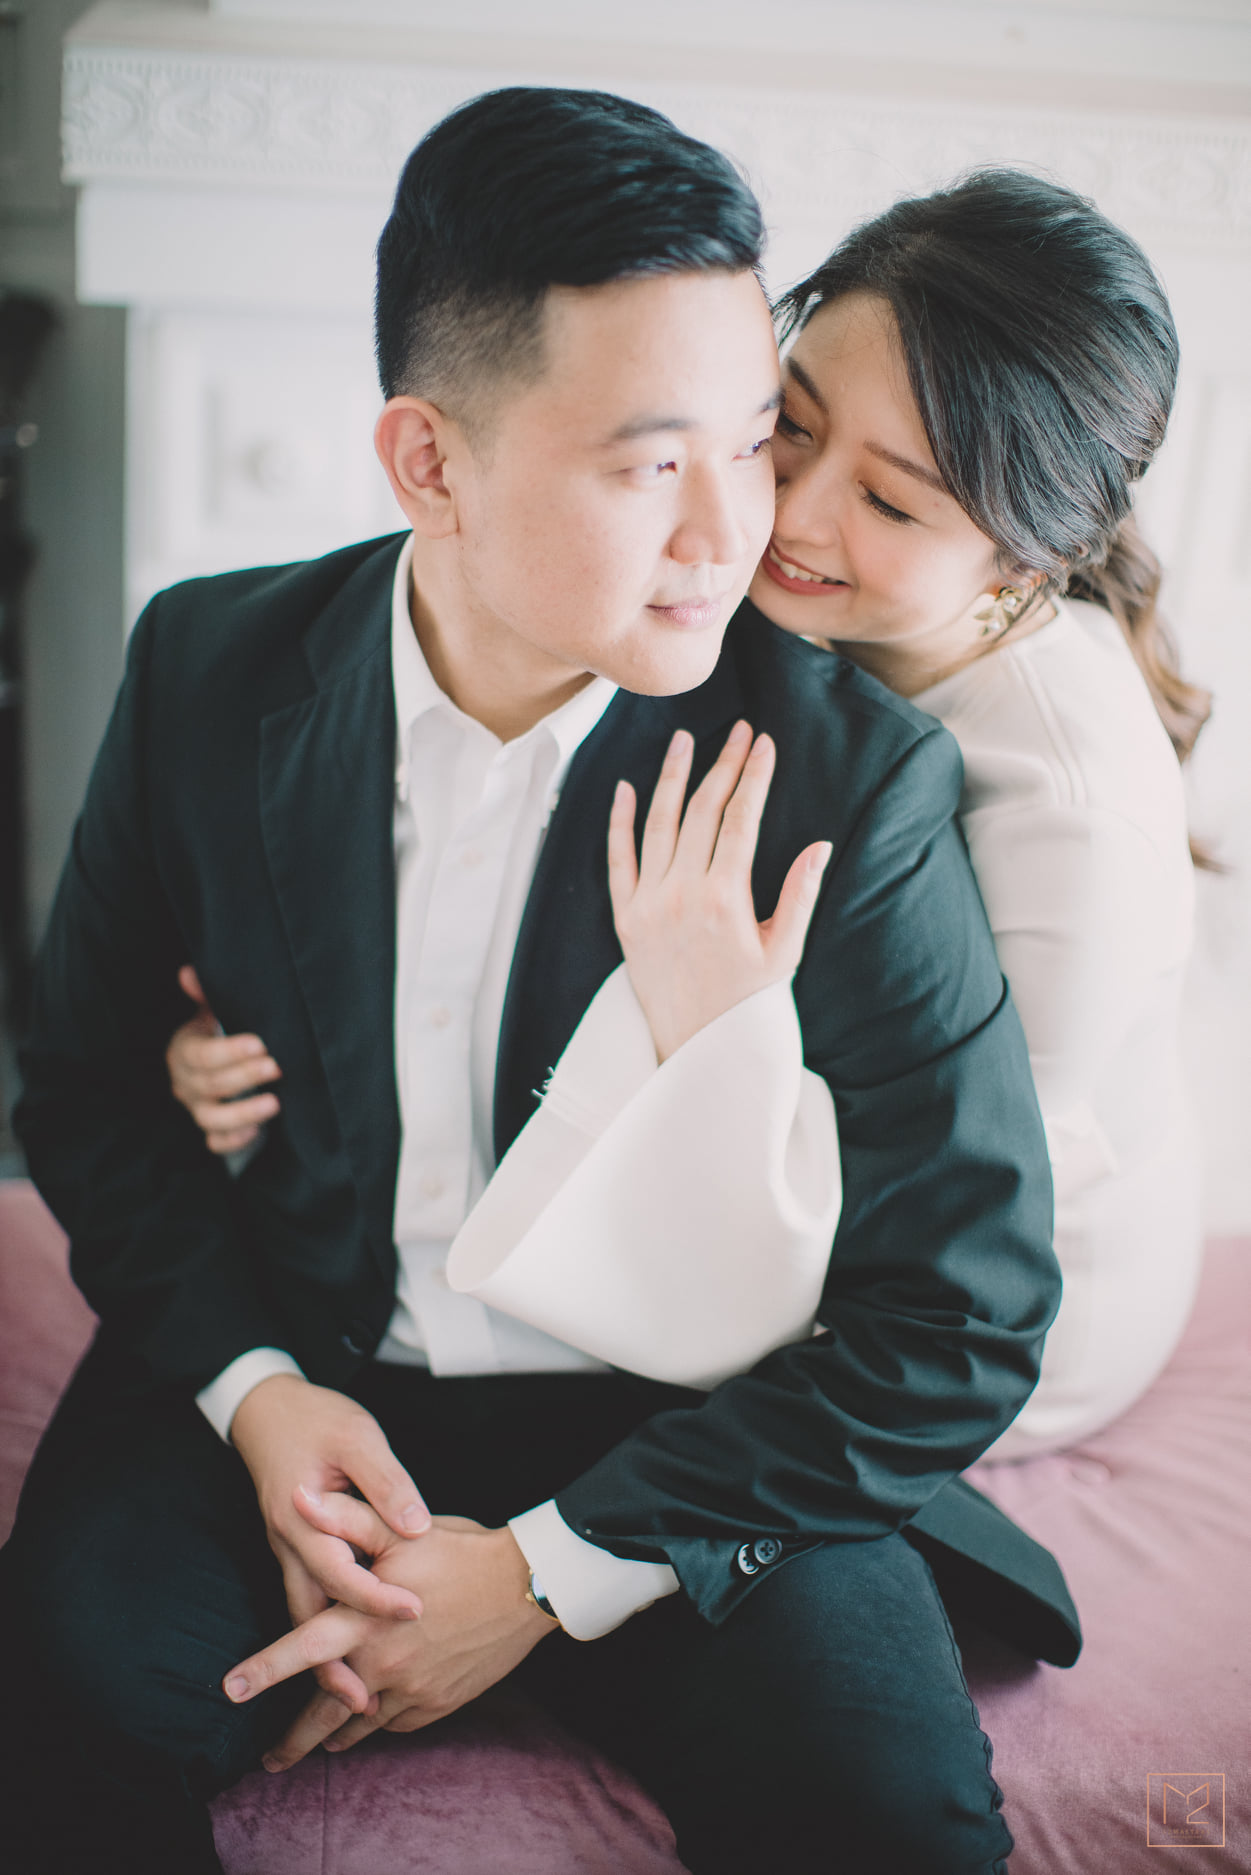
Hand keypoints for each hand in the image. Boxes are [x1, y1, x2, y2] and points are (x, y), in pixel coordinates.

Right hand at [167, 964, 281, 1154]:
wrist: (217, 1066)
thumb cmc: (220, 1033)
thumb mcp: (213, 1011)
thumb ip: (204, 994)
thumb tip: (189, 972)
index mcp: (184, 1051)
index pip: (201, 1055)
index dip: (229, 1051)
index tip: (260, 1043)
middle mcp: (185, 1083)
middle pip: (210, 1085)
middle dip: (245, 1076)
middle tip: (277, 1066)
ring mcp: (197, 1109)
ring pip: (212, 1118)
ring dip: (243, 1113)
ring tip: (274, 1103)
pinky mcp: (212, 1131)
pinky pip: (216, 1143)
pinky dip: (234, 1140)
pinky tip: (257, 1131)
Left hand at [222, 1506, 555, 1770]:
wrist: (526, 1587)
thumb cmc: (462, 1551)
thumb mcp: (403, 1532)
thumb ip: (347, 1519)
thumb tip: (300, 1499)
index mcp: (369, 1621)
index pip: (304, 1649)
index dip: (264, 1669)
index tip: (229, 1689)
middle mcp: (384, 1663)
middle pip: (325, 1712)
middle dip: (292, 1740)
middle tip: (270, 1760)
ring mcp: (412, 1689)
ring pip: (361, 1726)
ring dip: (332, 1738)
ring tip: (312, 1747)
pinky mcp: (438, 1703)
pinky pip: (396, 1723)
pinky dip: (377, 1724)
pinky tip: (370, 1720)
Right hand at [230, 1374, 431, 1710]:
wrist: (265, 1408)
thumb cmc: (316, 1418)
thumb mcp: (358, 1438)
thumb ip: (385, 1483)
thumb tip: (415, 1529)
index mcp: (303, 1515)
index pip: (341, 1570)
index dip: (377, 1597)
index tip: (413, 1614)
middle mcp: (289, 1540)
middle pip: (307, 1613)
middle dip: (332, 1662)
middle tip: (365, 1704)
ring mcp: (287, 1547)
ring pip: (302, 1611)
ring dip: (323, 1655)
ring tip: (355, 1697)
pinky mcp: (294, 1547)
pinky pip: (306, 1595)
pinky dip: (322, 1627)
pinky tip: (343, 1648)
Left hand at [608, 721, 831, 1061]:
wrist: (696, 1049)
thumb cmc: (748, 1003)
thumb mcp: (784, 952)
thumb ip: (800, 896)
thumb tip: (820, 845)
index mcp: (725, 900)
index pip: (740, 821)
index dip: (753, 777)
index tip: (763, 744)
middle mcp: (681, 895)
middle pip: (701, 813)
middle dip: (722, 766)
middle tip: (737, 732)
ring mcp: (648, 904)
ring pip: (658, 825)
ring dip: (672, 778)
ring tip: (684, 740)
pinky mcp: (625, 918)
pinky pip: (617, 860)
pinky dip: (619, 822)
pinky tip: (626, 788)